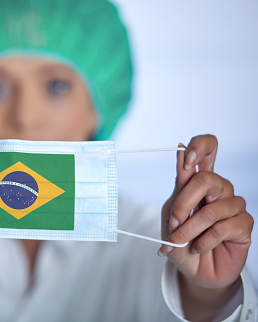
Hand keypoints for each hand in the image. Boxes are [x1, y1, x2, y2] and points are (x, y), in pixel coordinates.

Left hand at [160, 135, 253, 319]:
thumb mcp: (171, 213)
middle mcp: (219, 189)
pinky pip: (222, 228)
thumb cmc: (180, 240)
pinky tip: (199, 247)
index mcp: (199, 181)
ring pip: (211, 210)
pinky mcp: (244, 225)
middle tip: (174, 223)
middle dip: (183, 204)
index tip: (185, 159)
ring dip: (189, 230)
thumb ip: (179, 187)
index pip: (208, 148)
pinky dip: (203, 241)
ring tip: (181, 242)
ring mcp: (234, 206)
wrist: (191, 270)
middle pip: (207, 178)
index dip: (200, 146)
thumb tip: (180, 150)